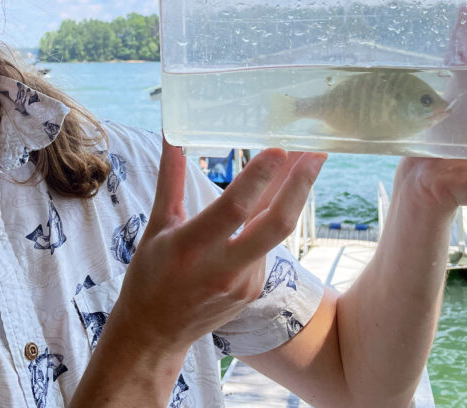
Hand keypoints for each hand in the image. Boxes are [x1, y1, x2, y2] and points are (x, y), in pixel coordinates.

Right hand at [109, 140, 324, 355]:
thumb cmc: (150, 274)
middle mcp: (224, 268)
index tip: (279, 149)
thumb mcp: (156, 225)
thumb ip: (170, 179)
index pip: (234, 208)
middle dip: (300, 186)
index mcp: (193, 247)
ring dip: (291, 196)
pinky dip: (272, 220)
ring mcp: (245, 283)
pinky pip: (267, 247)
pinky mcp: (255, 290)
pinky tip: (277, 198)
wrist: (156, 333)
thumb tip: (170, 134)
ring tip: (303, 163)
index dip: (259, 178)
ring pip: (275, 232)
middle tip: (316, 153)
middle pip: (275, 224)